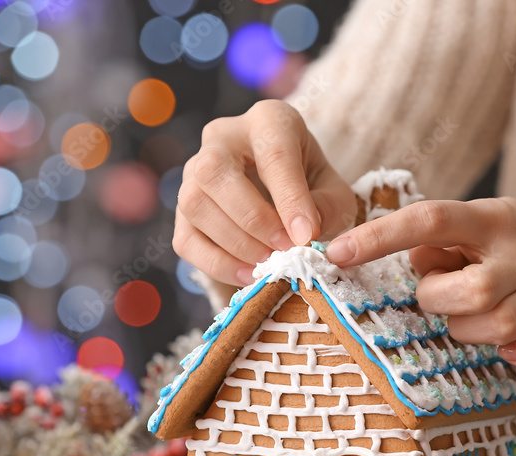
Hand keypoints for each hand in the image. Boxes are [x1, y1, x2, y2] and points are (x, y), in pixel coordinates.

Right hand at [174, 100, 356, 286]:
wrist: (284, 191)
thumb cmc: (312, 186)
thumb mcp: (333, 191)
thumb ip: (327, 207)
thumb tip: (305, 234)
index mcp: (268, 121)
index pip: (273, 153)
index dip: (289, 198)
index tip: (308, 236)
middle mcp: (221, 138)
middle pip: (216, 171)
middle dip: (253, 219)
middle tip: (285, 250)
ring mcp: (192, 172)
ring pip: (195, 204)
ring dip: (235, 243)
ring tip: (269, 263)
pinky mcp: (182, 210)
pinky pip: (186, 239)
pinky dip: (217, 264)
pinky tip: (248, 274)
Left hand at [324, 197, 515, 372]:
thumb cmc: (515, 245)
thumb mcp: (480, 223)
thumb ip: (440, 240)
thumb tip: (412, 261)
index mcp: (492, 220)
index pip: (431, 219)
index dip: (380, 236)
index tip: (337, 253)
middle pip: (469, 291)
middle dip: (438, 302)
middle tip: (441, 297)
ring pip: (498, 327)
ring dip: (469, 332)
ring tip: (470, 318)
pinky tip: (512, 353)